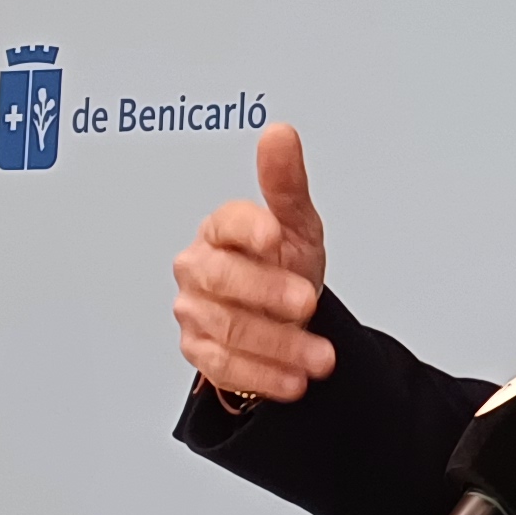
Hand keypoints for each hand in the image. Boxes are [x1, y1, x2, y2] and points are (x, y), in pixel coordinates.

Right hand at [172, 124, 335, 401]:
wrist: (283, 316)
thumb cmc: (283, 263)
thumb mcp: (298, 225)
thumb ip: (287, 184)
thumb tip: (280, 134)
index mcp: (220, 231)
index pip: (226, 223)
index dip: (249, 228)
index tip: (277, 236)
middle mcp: (198, 269)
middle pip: (220, 279)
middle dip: (265, 293)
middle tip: (305, 302)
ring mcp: (194, 311)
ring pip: (226, 328)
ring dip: (278, 345)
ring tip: (321, 357)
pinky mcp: (198, 350)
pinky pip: (224, 367)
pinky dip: (263, 376)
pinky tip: (295, 380)